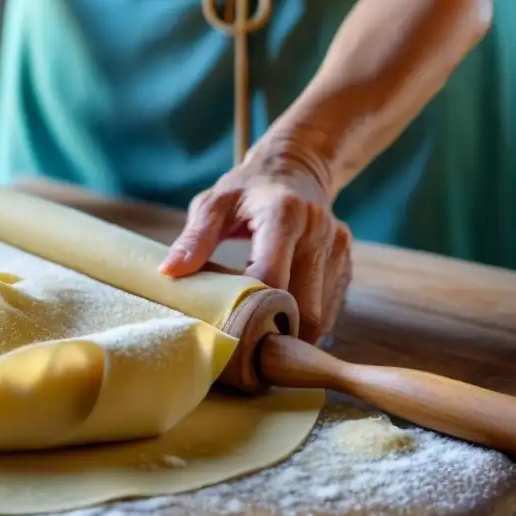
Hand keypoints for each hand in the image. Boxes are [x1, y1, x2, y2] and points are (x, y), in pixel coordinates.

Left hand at [159, 146, 351, 343]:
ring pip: (322, 315)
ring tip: (262, 334)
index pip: (273, 278)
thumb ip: (194, 238)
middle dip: (276, 331)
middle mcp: (319, 232)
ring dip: (294, 331)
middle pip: (304, 306)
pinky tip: (283, 316)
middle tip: (245, 347)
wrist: (296, 168)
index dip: (251, 309)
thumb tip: (169, 272)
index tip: (227, 328)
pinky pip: (330, 309)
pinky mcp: (346, 264)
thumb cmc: (247, 189)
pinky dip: (307, 321)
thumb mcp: (214, 204)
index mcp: (284, 215)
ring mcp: (338, 249)